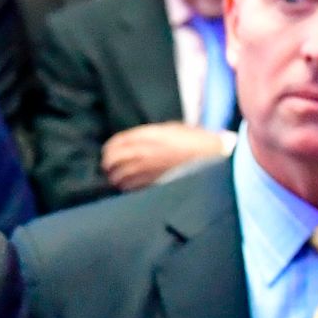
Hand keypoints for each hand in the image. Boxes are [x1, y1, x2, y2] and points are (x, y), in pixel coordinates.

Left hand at [101, 121, 231, 191]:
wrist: (210, 157)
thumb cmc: (193, 141)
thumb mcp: (170, 129)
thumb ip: (149, 135)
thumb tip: (134, 143)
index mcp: (147, 136)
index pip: (116, 143)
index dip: (109, 149)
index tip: (107, 152)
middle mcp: (143, 153)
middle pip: (112, 160)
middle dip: (108, 164)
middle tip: (108, 167)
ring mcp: (146, 170)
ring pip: (118, 176)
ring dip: (115, 177)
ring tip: (116, 178)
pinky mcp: (152, 184)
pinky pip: (130, 188)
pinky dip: (125, 187)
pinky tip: (128, 187)